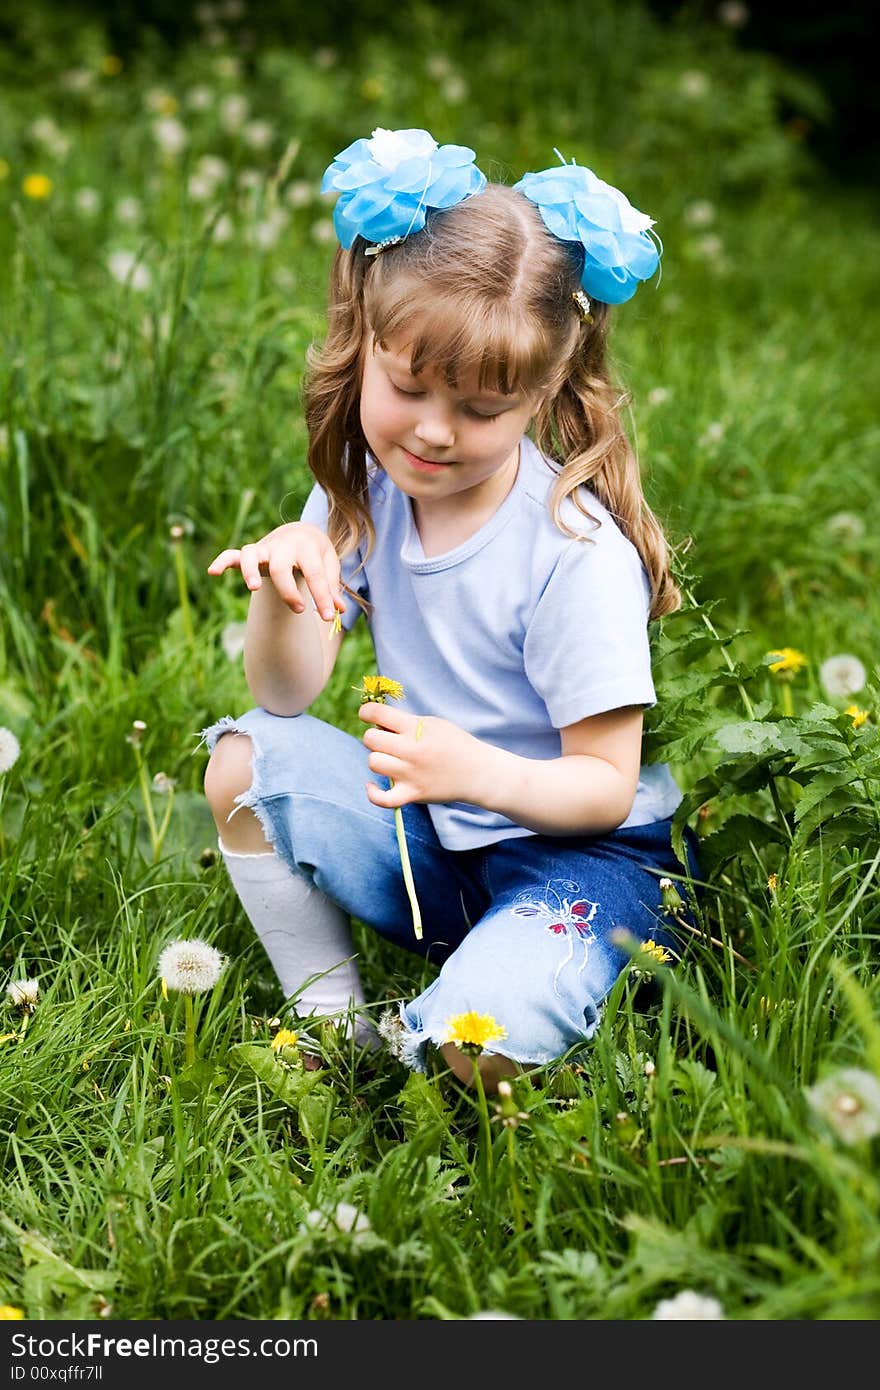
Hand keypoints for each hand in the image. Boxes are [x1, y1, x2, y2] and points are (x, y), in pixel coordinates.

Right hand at [207, 522, 344, 621]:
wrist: (301, 532)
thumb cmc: (316, 555)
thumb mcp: (329, 566)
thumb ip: (331, 588)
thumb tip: (338, 610)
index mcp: (307, 547)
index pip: (315, 573)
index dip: (322, 597)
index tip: (328, 616)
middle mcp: (283, 546)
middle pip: (281, 567)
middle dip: (288, 590)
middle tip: (300, 610)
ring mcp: (264, 549)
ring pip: (252, 556)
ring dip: (250, 571)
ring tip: (254, 588)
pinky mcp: (250, 553)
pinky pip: (232, 555)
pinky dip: (222, 561)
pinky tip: (212, 572)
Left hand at [358, 703, 485, 808]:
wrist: (478, 772)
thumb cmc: (454, 744)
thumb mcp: (433, 723)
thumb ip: (406, 721)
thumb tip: (376, 721)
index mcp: (416, 728)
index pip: (378, 713)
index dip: (367, 711)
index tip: (368, 714)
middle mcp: (411, 750)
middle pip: (370, 739)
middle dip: (374, 736)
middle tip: (387, 740)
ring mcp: (411, 774)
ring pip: (373, 763)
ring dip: (378, 759)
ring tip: (390, 759)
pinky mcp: (413, 794)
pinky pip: (382, 799)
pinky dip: (373, 793)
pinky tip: (372, 785)